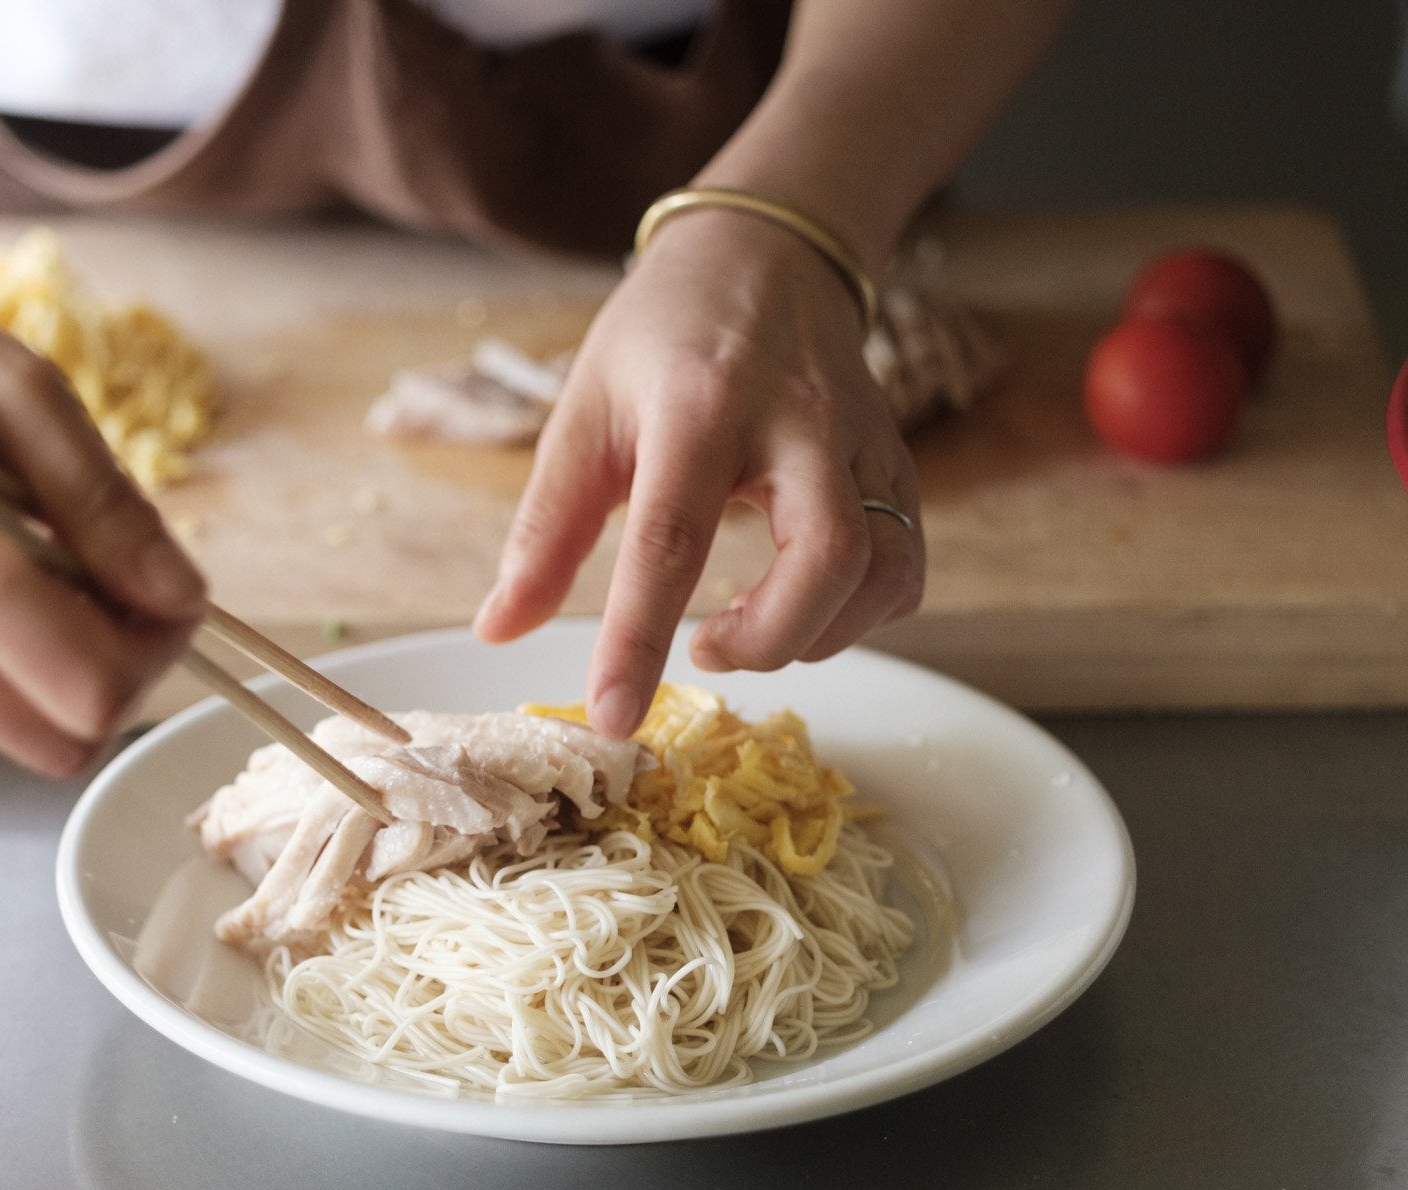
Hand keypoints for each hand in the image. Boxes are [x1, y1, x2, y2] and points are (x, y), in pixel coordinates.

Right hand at [0, 208, 204, 775]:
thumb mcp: (11, 385)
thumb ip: (105, 503)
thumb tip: (179, 593)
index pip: (100, 691)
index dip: (160, 649)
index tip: (168, 586)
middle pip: (68, 737)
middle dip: (121, 673)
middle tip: (122, 583)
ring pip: (19, 726)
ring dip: (62, 664)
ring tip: (41, 553)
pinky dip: (2, 648)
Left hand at [472, 209, 924, 739]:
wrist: (767, 253)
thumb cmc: (661, 338)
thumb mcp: (583, 413)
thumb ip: (543, 530)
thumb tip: (500, 629)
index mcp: (697, 406)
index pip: (670, 539)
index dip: (639, 641)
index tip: (613, 718)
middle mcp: (797, 421)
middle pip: (828, 557)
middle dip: (769, 639)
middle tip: (705, 647)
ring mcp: (860, 440)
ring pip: (883, 569)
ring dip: (817, 634)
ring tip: (743, 628)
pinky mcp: (897, 461)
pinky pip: (907, 564)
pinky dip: (860, 615)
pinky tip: (799, 608)